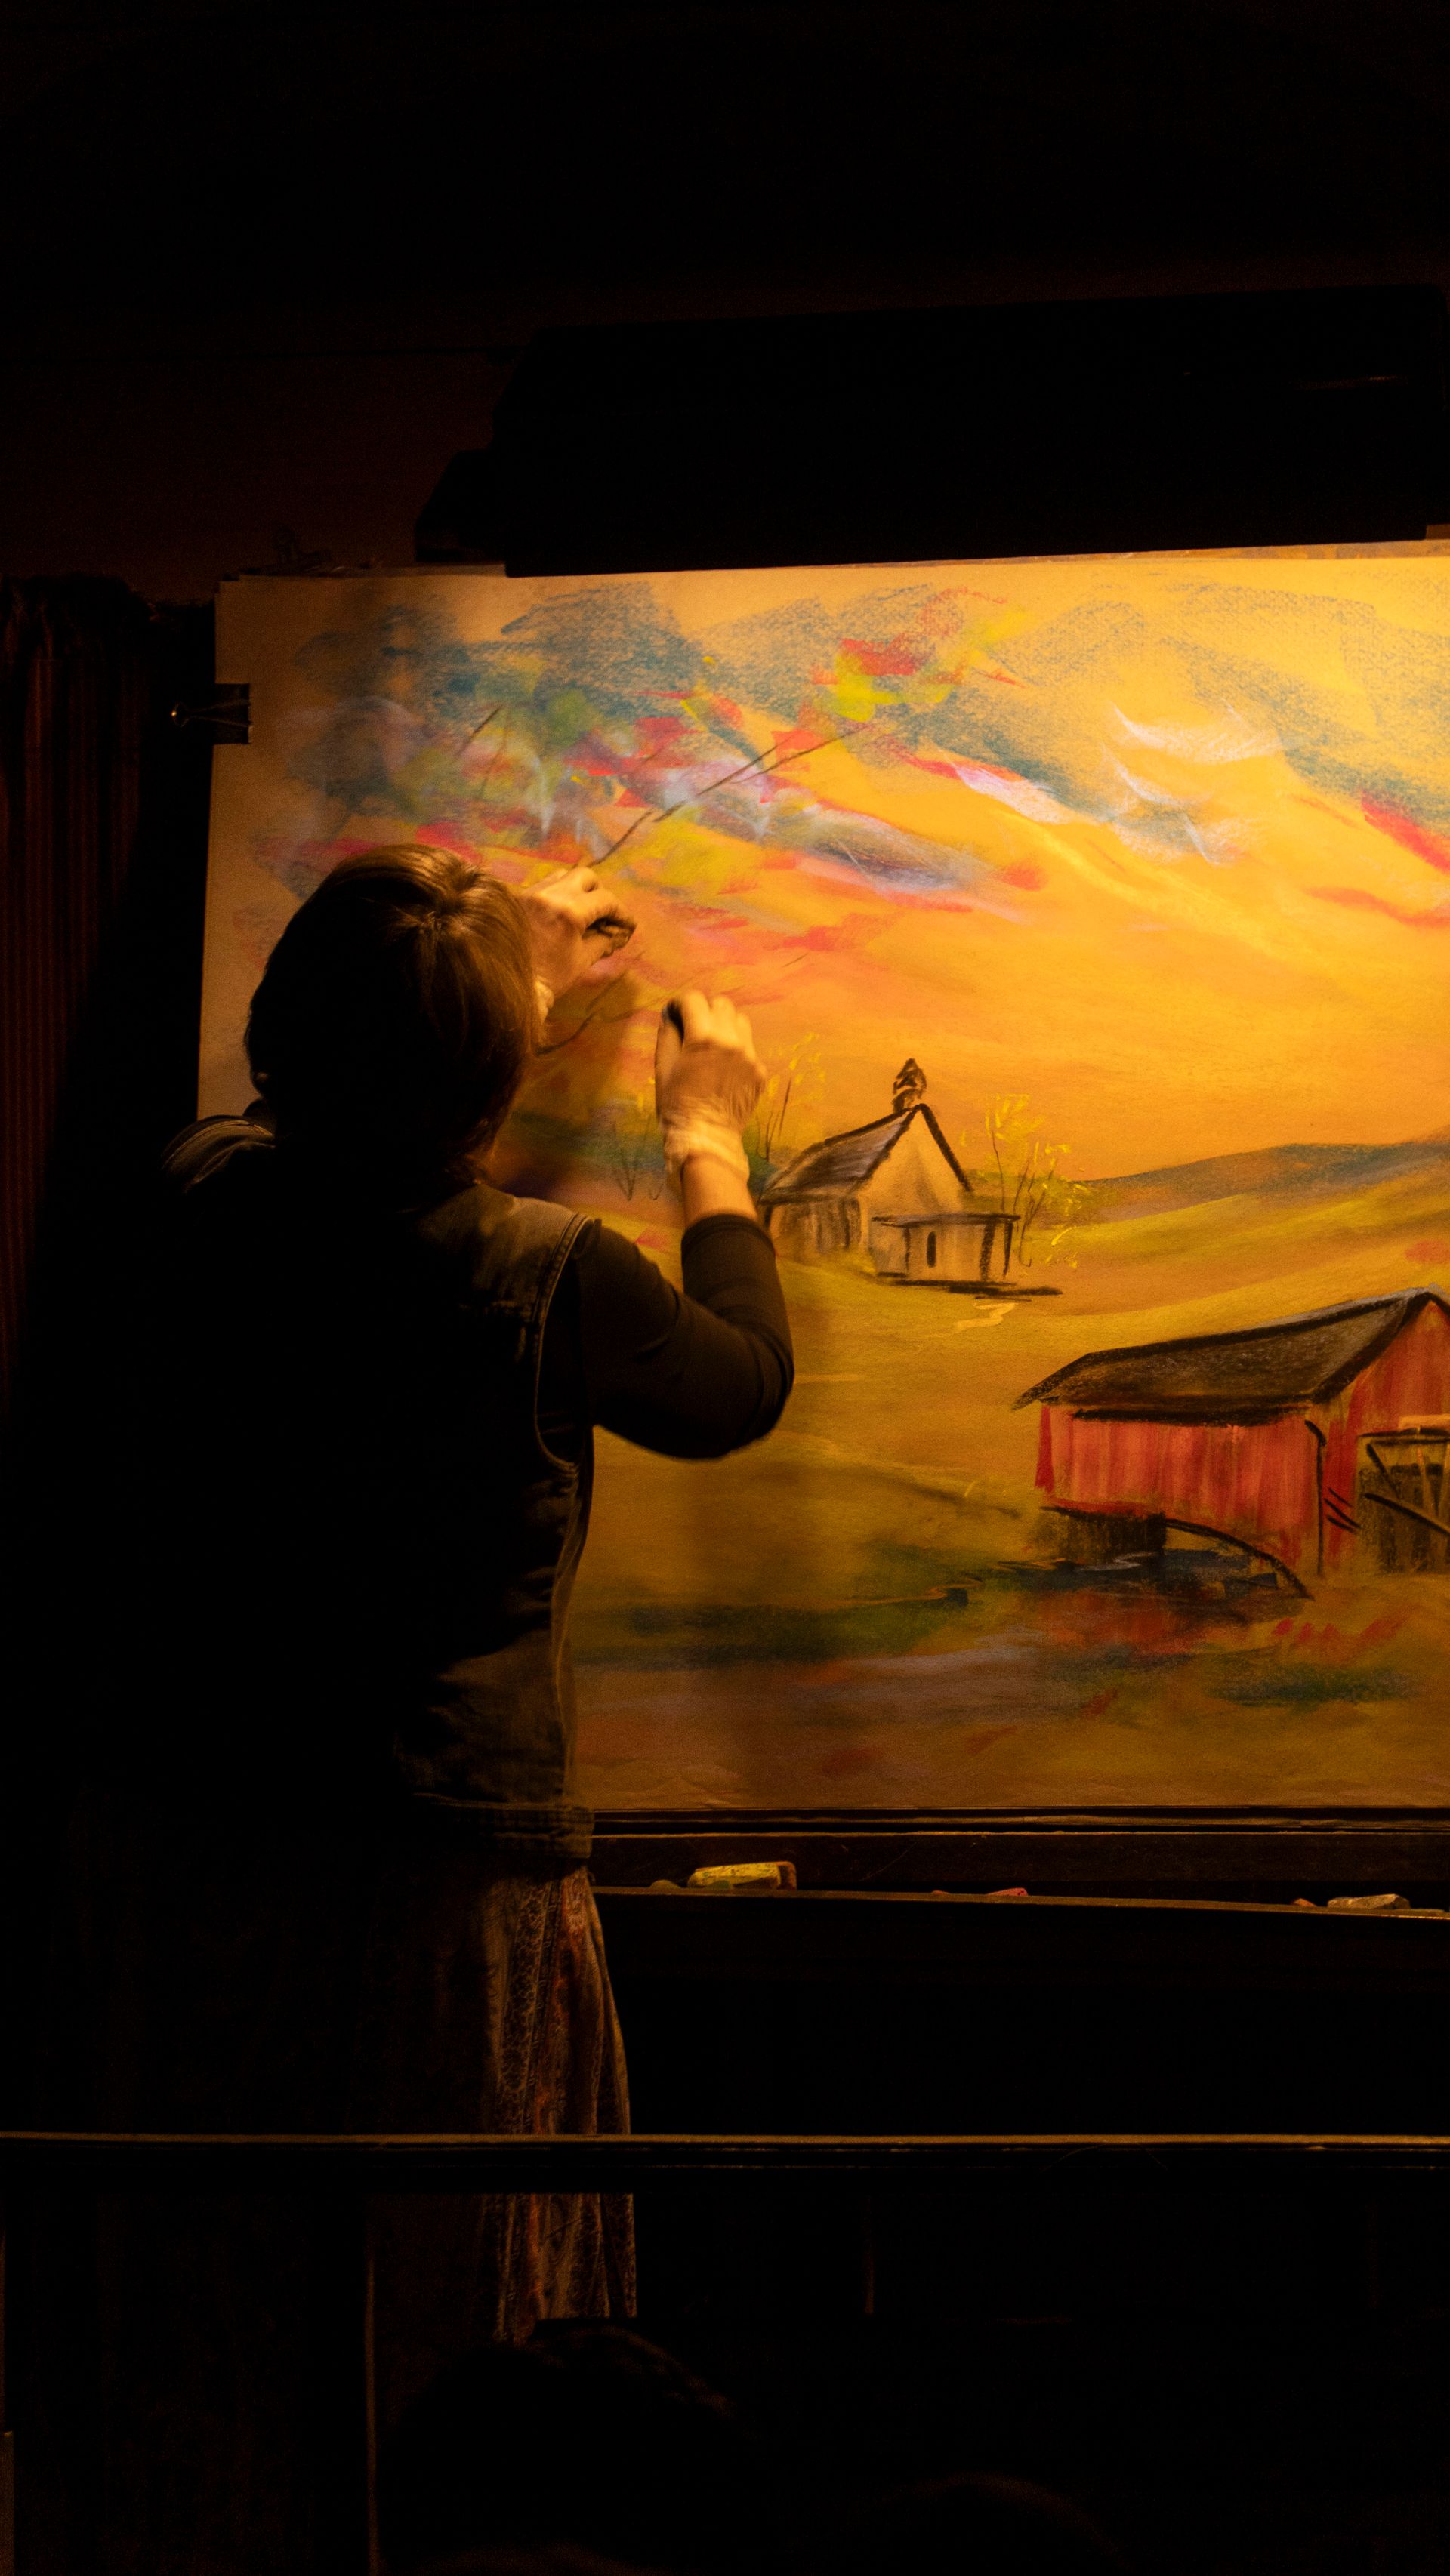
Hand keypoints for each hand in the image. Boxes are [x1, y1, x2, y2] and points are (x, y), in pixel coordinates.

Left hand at [518, 866, 634, 1012]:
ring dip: (577, 891)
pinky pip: (543, 887)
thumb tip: (619, 932)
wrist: (509, 987)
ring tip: (582, 913)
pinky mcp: (518, 899)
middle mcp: (549, 894)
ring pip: (562, 877)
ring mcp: (531, 893)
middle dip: (599, 893)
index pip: (605, 899)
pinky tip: (560, 916)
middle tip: (604, 914)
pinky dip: (557, 896)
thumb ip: (604, 939)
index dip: (621, 912)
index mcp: (569, 910)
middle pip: (585, 876)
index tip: (628, 924)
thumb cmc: (551, 978)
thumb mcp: (583, 959)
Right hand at [654, 991, 764, 1137]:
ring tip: (712, 1045)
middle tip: (693, 1028)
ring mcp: (750, 1057)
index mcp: (703, 1039)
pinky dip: (735, 1050)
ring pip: (740, 1022)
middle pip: (722, 1004)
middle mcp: (731, 1042)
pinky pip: (749, 1048)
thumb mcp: (663, 1069)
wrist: (706, 1139)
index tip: (675, 1013)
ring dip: (724, 1025)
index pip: (694, 999)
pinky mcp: (760, 1072)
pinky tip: (723, 1069)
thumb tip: (671, 1016)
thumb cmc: (677, 1106)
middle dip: (704, 1010)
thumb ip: (667, 1035)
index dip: (681, 1003)